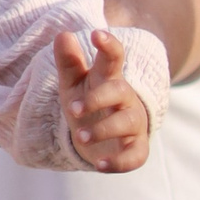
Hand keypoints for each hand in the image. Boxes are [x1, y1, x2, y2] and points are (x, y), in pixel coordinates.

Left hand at [56, 29, 149, 172]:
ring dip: (103, 129)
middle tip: (73, 110)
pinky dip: (118, 161)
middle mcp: (126, 100)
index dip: (108, 46)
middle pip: (119, 91)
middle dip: (97, 99)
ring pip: (126, 122)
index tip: (97, 34)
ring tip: (80, 136)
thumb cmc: (88, 105)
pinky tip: (99, 164)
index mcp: (109, 79)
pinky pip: (134, 156)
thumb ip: (69, 62)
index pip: (114, 58)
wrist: (100, 140)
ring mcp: (133, 124)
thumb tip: (63, 34)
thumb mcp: (73, 85)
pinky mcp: (136, 150)